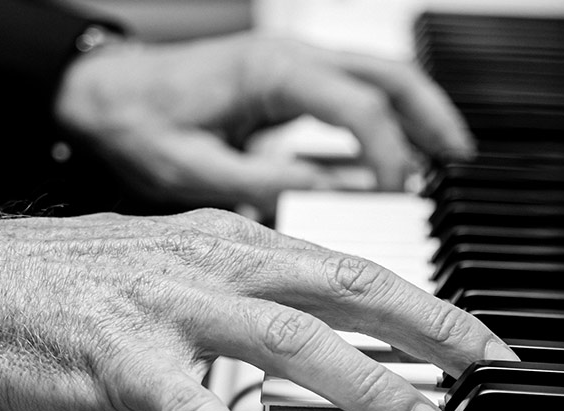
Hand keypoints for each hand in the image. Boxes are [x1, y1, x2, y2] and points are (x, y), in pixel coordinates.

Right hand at [0, 209, 516, 410]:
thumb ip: (237, 301)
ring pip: (288, 341)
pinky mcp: (122, 358)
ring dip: (364, 384)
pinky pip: (192, 404)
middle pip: (340, 288)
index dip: (419, 302)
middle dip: (426, 329)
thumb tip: (304, 345)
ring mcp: (169, 308)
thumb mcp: (167, 269)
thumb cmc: (68, 281)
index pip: (343, 266)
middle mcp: (209, 266)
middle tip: (486, 366)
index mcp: (224, 244)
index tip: (474, 340)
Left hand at [55, 34, 473, 213]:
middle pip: (387, 74)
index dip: (390, 155)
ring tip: (443, 160)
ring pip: (376, 77)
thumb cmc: (138, 124)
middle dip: (431, 116)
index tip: (402, 197)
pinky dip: (383, 118)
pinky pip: (351, 90)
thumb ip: (269, 183)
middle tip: (460, 162)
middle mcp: (289, 59)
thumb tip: (339, 196)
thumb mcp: (196, 170)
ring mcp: (289, 66)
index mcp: (271, 73)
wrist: (103, 93)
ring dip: (415, 113)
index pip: (359, 107)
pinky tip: (390, 155)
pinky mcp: (284, 81)